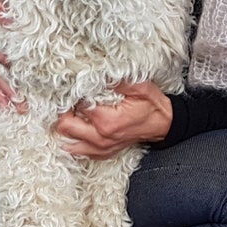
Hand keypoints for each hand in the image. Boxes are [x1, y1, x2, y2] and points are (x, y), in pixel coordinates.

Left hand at [57, 81, 172, 159]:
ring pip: (68, 142)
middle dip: (62, 112)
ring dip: (66, 128)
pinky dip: (73, 140)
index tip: (73, 87)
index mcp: (107, 121)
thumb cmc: (152, 105)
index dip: (72, 95)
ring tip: (70, 114)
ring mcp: (101, 148)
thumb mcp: (138, 86)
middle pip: (65, 127)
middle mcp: (101, 138)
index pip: (76, 106)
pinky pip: (79, 152)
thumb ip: (115, 80)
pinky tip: (76, 129)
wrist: (164, 124)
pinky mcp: (103, 152)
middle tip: (66, 100)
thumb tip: (96, 74)